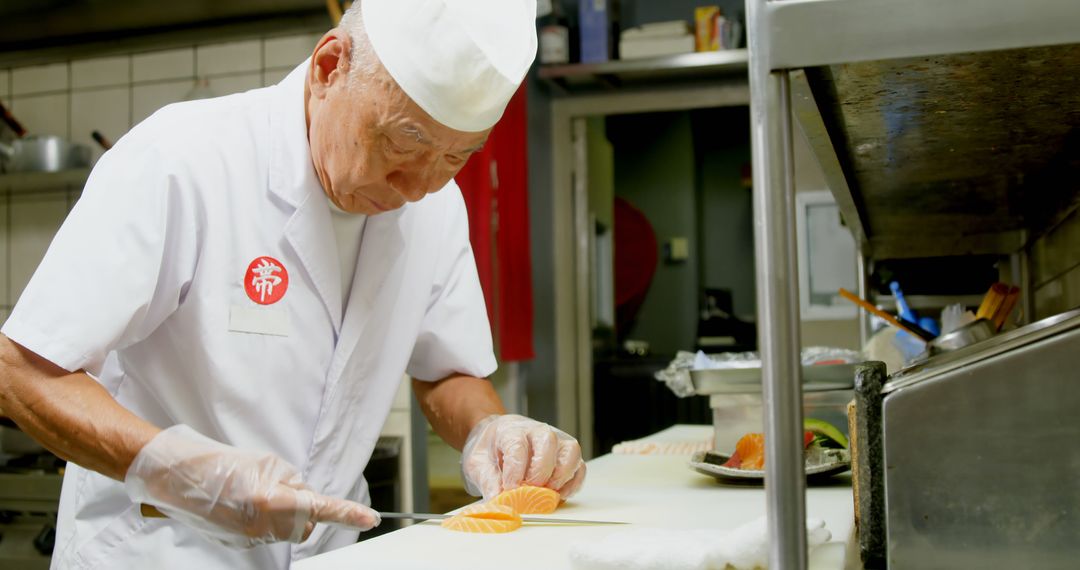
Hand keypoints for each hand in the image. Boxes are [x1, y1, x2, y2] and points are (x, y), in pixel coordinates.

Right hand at [125, 425, 379, 547]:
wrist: (177, 477)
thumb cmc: (218, 464)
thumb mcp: (265, 463)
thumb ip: (291, 483)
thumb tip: (303, 498)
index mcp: (271, 501)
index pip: (319, 508)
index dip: (348, 514)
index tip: (371, 518)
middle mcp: (263, 526)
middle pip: (304, 522)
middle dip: (300, 505)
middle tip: (272, 483)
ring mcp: (249, 539)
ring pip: (284, 527)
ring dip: (278, 511)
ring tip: (250, 490)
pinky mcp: (238, 543)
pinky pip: (264, 531)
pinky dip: (260, 517)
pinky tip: (239, 503)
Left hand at [461, 414, 586, 500]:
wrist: (497, 438)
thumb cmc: (490, 449)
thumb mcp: (477, 463)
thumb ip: (487, 480)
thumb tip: (497, 499)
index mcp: (511, 430)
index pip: (518, 445)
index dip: (515, 469)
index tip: (509, 487)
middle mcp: (537, 431)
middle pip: (548, 442)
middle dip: (541, 470)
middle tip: (530, 489)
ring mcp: (556, 440)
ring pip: (570, 450)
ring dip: (562, 475)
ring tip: (548, 493)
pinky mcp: (566, 454)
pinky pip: (579, 466)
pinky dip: (573, 483)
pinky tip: (560, 495)